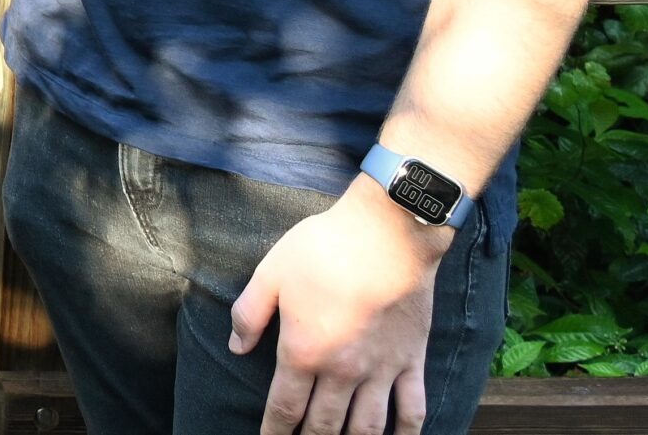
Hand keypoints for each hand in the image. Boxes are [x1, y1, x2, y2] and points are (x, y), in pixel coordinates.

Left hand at [230, 181, 449, 434]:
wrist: (387, 233)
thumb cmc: (323, 249)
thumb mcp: (271, 274)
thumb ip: (249, 314)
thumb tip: (236, 347)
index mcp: (303, 352)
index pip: (285, 409)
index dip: (275, 432)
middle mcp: (342, 371)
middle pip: (324, 426)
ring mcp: (381, 369)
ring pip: (366, 428)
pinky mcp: (411, 360)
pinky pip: (411, 409)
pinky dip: (406, 433)